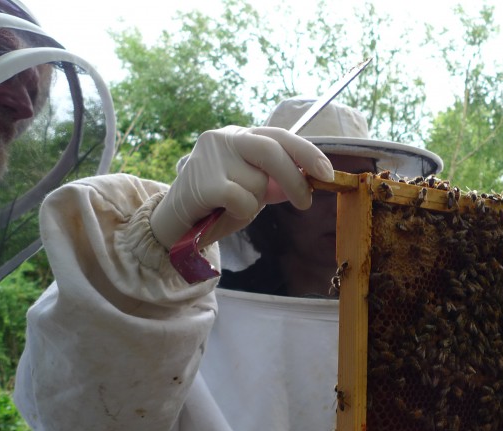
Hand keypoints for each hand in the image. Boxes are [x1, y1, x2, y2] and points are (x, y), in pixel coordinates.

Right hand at [150, 126, 334, 249]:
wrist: (175, 223)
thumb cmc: (218, 204)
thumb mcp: (251, 186)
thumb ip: (276, 179)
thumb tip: (313, 178)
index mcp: (239, 134)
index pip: (280, 136)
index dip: (307, 153)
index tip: (327, 173)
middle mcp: (224, 137)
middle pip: (273, 151)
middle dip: (295, 179)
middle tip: (305, 203)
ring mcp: (211, 156)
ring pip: (258, 183)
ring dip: (254, 203)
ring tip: (232, 206)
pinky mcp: (204, 180)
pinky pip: (244, 201)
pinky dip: (241, 214)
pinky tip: (222, 212)